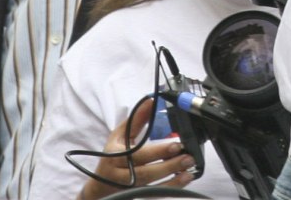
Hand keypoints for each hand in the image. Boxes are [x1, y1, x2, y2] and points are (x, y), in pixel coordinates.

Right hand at [78, 97, 197, 199]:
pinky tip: (184, 179)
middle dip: (169, 166)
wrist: (100, 186)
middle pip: (145, 173)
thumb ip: (136, 119)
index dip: (158, 151)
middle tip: (188, 157)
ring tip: (190, 170)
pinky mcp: (138, 196)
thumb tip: (151, 100)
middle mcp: (121, 175)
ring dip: (173, 180)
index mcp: (115, 157)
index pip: (137, 155)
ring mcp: (130, 189)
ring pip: (151, 187)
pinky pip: (154, 195)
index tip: (176, 145)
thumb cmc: (112, 156)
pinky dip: (170, 188)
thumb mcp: (119, 136)